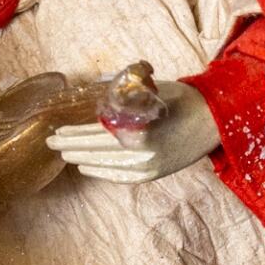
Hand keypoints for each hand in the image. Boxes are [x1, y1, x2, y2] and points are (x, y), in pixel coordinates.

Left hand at [45, 80, 218, 182]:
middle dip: (71, 147)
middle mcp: (141, 152)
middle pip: (96, 150)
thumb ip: (120, 93)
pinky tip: (86, 167)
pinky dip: (101, 173)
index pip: (95, 132)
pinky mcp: (154, 174)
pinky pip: (121, 176)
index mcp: (137, 128)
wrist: (214, 121)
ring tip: (65, 155)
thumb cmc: (181, 99)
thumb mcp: (148, 87)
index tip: (56, 132)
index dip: (74, 133)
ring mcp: (148, 166)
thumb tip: (91, 91)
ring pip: (105, 165)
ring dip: (82, 160)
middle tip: (51, 144)